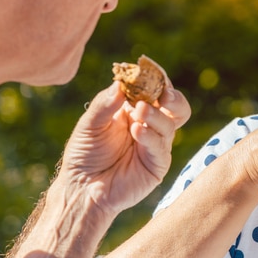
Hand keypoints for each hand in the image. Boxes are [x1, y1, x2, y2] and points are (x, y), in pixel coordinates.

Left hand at [54, 80, 191, 215]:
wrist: (81, 188)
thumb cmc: (84, 154)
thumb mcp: (90, 124)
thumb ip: (104, 104)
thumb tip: (120, 84)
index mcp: (134, 109)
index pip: (154, 89)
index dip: (154, 78)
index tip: (147, 69)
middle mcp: (150, 125)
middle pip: (176, 105)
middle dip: (172, 95)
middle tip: (162, 92)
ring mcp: (155, 145)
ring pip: (170, 123)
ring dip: (156, 114)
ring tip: (139, 112)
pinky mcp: (157, 165)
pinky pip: (161, 147)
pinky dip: (151, 135)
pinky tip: (137, 130)